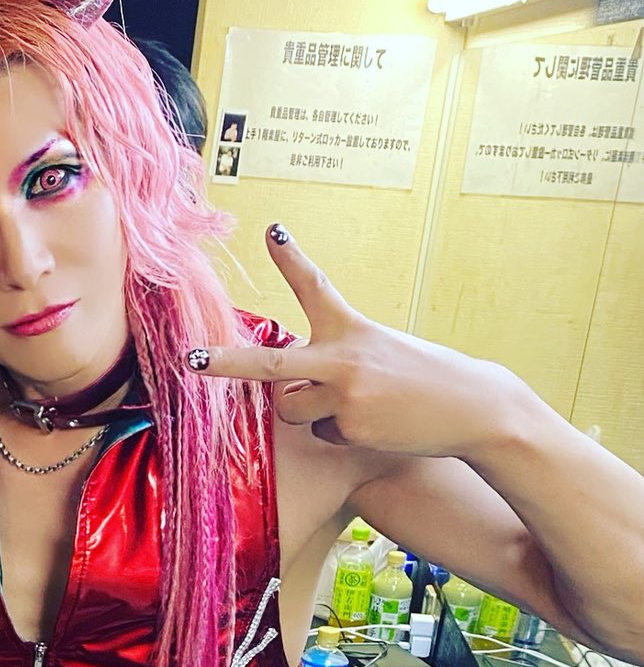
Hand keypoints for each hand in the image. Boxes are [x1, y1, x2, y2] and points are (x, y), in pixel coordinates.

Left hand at [189, 226, 531, 458]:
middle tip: (190, 359)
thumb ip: (334, 359)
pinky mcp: (351, 426)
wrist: (475, 409)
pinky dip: (341, 433)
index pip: (315, 287)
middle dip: (225, 363)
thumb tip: (287, 389)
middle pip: (268, 363)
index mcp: (352, 329)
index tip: (271, 231)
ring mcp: (345, 395)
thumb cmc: (424, 379)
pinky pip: (320, 434)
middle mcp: (343, 358)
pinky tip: (376, 425)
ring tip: (357, 405)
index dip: (290, 259)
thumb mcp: (381, 353)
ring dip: (309, 412)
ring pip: (290, 410)